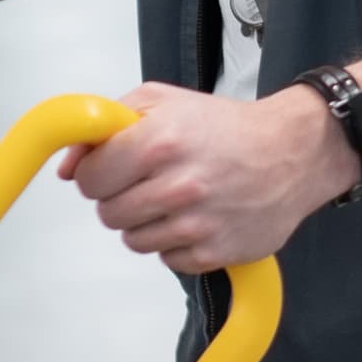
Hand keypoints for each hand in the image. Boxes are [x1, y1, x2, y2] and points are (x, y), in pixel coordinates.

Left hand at [65, 81, 355, 272]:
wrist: (292, 152)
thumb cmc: (227, 126)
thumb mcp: (162, 101)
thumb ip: (105, 125)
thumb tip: (68, 167)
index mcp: (159, 141)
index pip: (89, 178)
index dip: (95, 173)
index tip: (110, 168)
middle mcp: (178, 184)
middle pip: (108, 213)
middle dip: (120, 197)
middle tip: (148, 181)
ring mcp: (198, 223)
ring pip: (134, 240)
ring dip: (146, 222)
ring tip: (176, 197)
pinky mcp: (215, 252)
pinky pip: (167, 260)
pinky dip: (176, 243)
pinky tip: (197, 216)